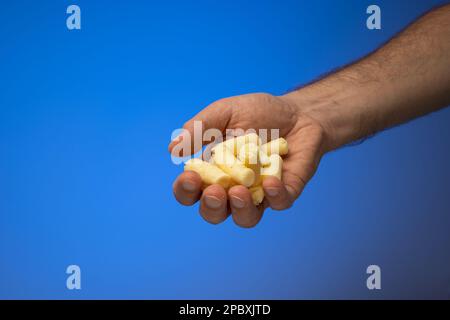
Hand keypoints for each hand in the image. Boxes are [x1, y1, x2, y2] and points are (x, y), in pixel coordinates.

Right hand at [169, 93, 328, 227]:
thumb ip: (199, 128)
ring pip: (245, 218)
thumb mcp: (226, 112)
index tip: (190, 176)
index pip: (191, 192)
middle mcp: (233, 189)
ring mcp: (260, 194)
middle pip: (214, 213)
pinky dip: (274, 197)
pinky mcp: (285, 192)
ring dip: (240, 210)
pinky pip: (278, 204)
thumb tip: (172, 149)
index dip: (185, 190)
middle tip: (215, 191)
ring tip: (239, 192)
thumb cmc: (259, 113)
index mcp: (213, 172)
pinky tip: (271, 182)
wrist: (299, 112)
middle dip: (211, 207)